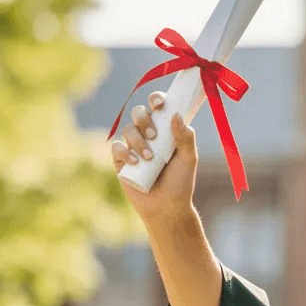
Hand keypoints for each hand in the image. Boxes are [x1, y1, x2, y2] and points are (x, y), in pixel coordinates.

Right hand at [111, 91, 198, 223]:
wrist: (167, 207)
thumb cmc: (180, 182)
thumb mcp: (189, 159)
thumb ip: (186, 137)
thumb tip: (175, 115)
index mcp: (165, 129)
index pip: (158, 107)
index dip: (156, 99)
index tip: (160, 103)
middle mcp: (148, 134)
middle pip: (138, 112)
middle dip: (143, 119)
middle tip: (154, 135)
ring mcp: (133, 146)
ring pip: (128, 129)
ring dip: (137, 140)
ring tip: (150, 158)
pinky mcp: (121, 160)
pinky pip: (116, 148)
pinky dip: (125, 152)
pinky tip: (135, 162)